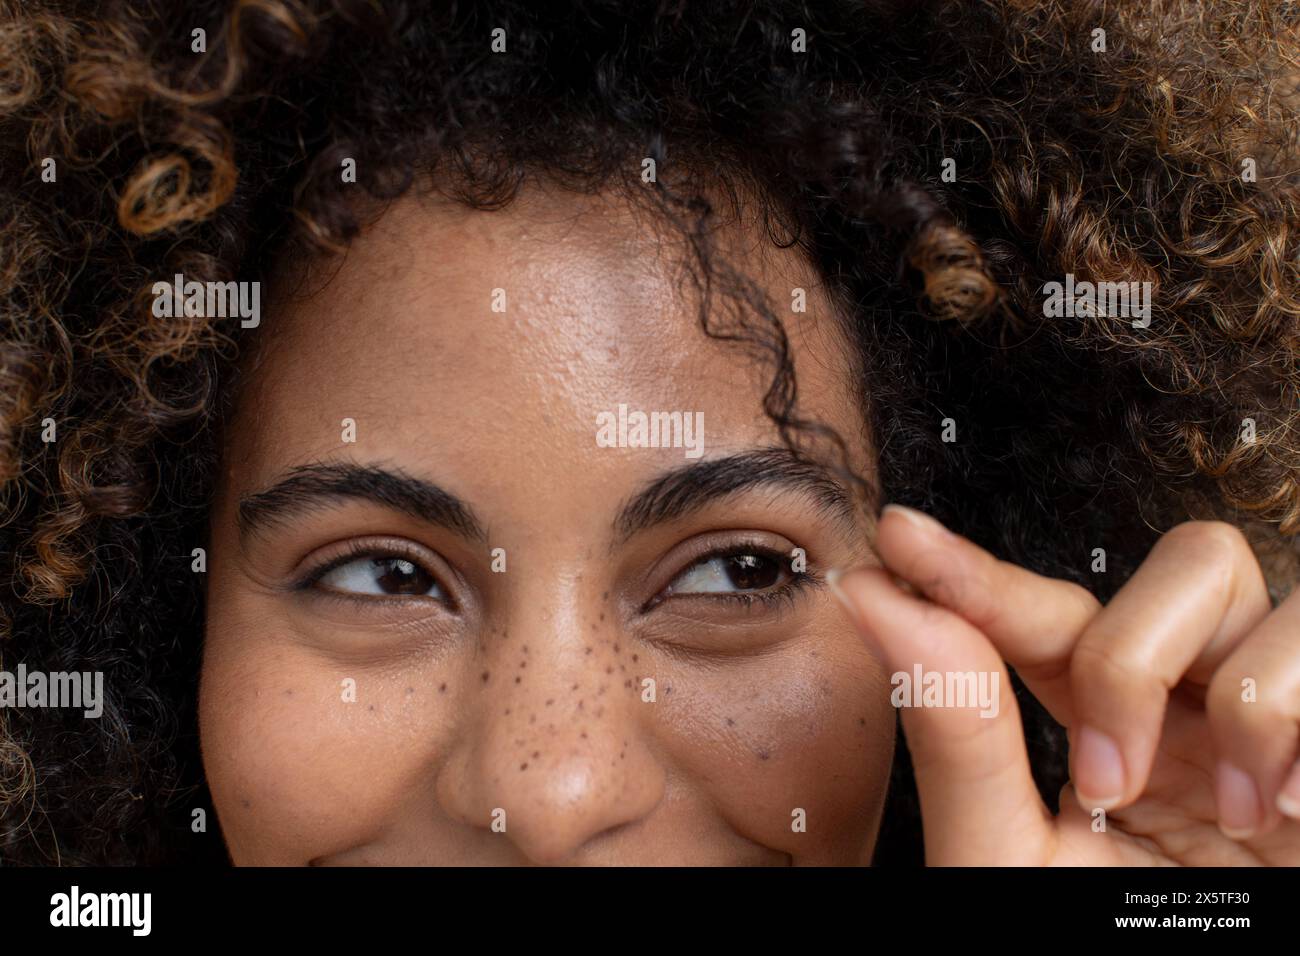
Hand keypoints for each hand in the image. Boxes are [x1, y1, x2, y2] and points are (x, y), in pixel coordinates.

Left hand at [829, 507, 1299, 864]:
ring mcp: (1279, 720)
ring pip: (1248, 582)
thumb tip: (879, 600)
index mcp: (1110, 723)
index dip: (972, 568)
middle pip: (1175, 563)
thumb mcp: (1015, 863)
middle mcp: (1197, 704)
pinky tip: (1282, 810)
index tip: (897, 538)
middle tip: (1106, 782)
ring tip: (1225, 814)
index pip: (1044, 612)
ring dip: (1227, 693)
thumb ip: (957, 737)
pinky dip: (1297, 718)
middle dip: (1128, 655)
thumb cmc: (1101, 949)